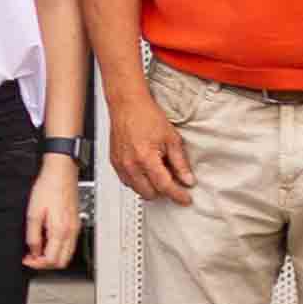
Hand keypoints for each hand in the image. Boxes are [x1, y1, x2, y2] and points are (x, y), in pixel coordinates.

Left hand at [24, 147, 82, 269]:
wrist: (61, 172)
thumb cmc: (48, 187)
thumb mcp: (33, 212)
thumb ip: (33, 235)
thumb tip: (33, 250)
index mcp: (60, 231)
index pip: (51, 260)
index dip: (37, 264)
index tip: (27, 260)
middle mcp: (71, 232)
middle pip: (62, 262)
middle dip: (46, 263)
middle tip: (32, 257)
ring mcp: (75, 228)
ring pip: (67, 254)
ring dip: (53, 256)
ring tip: (38, 249)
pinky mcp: (75, 223)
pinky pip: (69, 244)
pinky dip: (59, 248)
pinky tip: (47, 240)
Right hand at [107, 80, 193, 205]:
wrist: (127, 104)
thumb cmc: (146, 115)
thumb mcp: (171, 138)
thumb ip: (180, 162)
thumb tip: (187, 179)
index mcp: (145, 158)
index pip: (164, 186)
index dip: (178, 195)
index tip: (185, 199)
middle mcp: (130, 164)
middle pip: (150, 193)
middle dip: (164, 191)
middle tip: (174, 182)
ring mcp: (120, 165)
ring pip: (137, 190)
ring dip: (150, 188)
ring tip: (158, 173)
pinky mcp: (114, 163)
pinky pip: (127, 182)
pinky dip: (138, 181)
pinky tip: (146, 170)